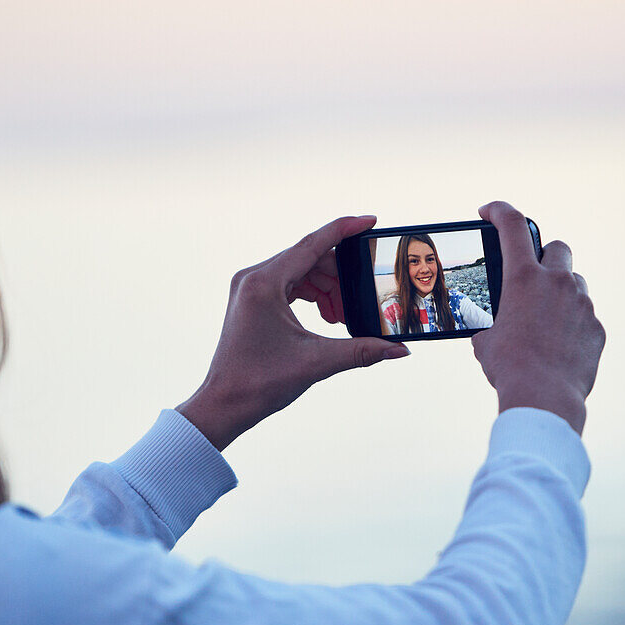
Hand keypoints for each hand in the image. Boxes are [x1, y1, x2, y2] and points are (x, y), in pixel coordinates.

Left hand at [177, 215, 410, 449]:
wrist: (225, 404)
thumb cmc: (259, 383)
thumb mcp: (316, 362)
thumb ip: (362, 351)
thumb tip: (399, 349)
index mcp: (264, 283)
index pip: (312, 244)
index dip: (344, 230)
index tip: (370, 221)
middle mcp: (253, 278)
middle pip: (308, 258)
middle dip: (340, 276)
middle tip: (362, 298)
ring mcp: (250, 287)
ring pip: (300, 271)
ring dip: (327, 288)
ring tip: (343, 316)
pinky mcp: (252, 299)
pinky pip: (290, 284)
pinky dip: (312, 295)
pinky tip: (328, 316)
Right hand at [471, 201, 604, 434]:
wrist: (543, 397)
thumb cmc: (509, 368)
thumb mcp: (487, 341)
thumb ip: (493, 324)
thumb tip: (494, 331)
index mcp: (523, 279)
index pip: (512, 226)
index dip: (499, 210)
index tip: (489, 211)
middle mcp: (557, 283)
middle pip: (557, 247)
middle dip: (545, 255)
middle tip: (533, 273)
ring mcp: (582, 304)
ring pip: (576, 283)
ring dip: (562, 293)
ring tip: (545, 321)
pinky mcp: (597, 327)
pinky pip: (585, 316)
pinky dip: (572, 324)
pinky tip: (558, 347)